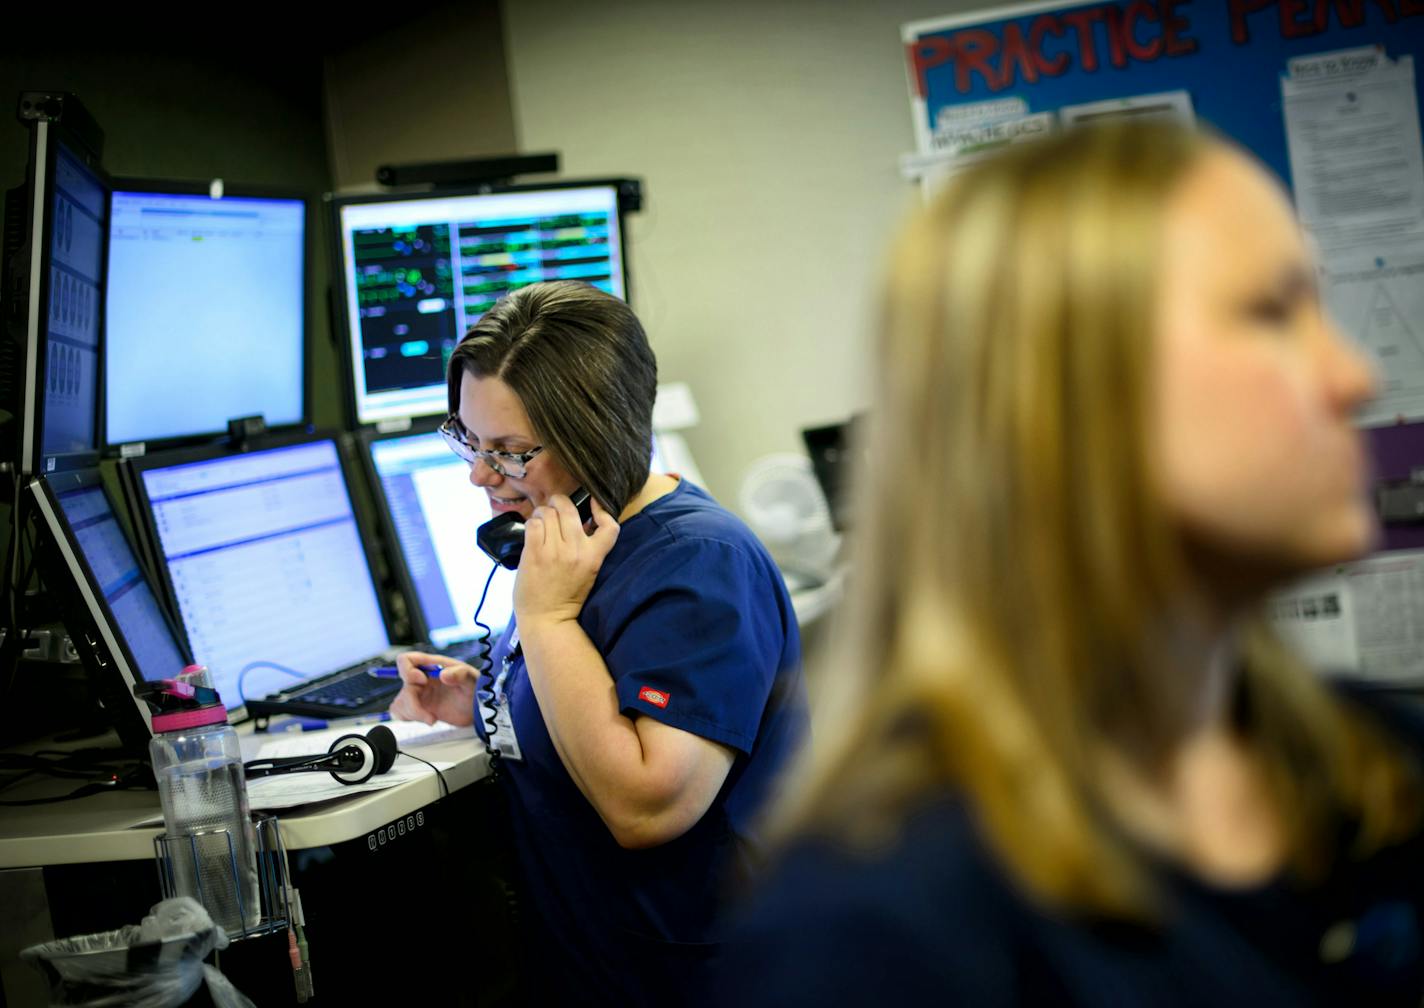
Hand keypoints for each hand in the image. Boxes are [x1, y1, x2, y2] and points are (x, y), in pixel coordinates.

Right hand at [387, 651, 475, 726]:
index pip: (405, 660)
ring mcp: (419, 694)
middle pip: (403, 688)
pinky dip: (411, 718)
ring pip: (399, 703)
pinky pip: (401, 712)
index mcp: (431, 666)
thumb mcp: (471, 678)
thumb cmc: (475, 688)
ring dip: (412, 714)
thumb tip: (444, 675)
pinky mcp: (419, 708)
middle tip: (430, 717)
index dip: (407, 671)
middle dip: (413, 705)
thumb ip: (460, 674)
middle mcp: (421, 679)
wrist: (477, 709)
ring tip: (431, 719)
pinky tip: (429, 720)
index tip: (422, 681)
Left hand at [514, 494, 619, 628]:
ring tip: (541, 521)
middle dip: (559, 502)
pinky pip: (533, 524)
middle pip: (569, 509)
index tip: (593, 504)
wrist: (548, 619)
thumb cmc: (567, 596)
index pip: (610, 526)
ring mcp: (554, 551)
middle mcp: (576, 551)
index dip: (602, 509)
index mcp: (594, 557)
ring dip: (543, 513)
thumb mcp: (589, 571)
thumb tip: (582, 522)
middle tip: (554, 506)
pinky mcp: (534, 554)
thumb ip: (588, 548)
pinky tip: (533, 530)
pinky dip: (532, 523)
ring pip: (548, 513)